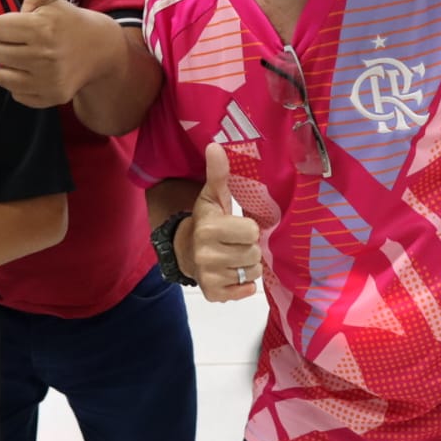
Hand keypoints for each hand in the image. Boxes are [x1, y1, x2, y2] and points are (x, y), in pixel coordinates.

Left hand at [0, 0, 116, 109]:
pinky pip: (15, 93)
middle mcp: (44, 55)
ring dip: (10, 66)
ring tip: (29, 57)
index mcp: (42, 26)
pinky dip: (22, 84)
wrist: (100, 52)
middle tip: (25, 41)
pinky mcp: (49, 97)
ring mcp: (47, 79)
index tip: (19, 24)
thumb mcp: (53, 0)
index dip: (4, 24)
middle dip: (6, 44)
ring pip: (1, 75)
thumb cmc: (67, 22)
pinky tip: (37, 73)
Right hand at [187, 144, 261, 301]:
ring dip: (248, 265)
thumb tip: (215, 146)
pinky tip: (232, 274)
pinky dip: (243, 285)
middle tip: (236, 242)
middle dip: (250, 247)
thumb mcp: (212, 196)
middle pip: (254, 253)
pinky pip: (246, 292)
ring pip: (253, 273)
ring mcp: (209, 277)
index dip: (248, 228)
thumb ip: (217, 173)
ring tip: (234, 256)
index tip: (237, 226)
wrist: (186, 250)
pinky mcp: (213, 294)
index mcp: (209, 228)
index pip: (252, 230)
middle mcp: (206, 255)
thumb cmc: (207, 220)